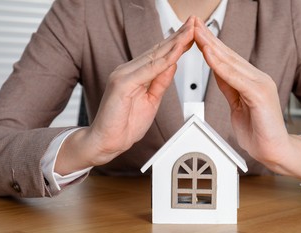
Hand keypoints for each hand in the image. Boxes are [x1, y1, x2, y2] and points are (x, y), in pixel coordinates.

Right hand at [55, 17, 194, 173]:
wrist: (106, 142)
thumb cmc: (125, 124)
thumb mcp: (151, 100)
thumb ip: (160, 82)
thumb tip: (172, 65)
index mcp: (135, 74)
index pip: (159, 55)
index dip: (177, 43)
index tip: (192, 34)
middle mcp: (128, 70)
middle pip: (158, 50)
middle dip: (178, 36)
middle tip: (194, 22)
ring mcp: (123, 75)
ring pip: (154, 56)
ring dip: (174, 43)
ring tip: (190, 31)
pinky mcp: (121, 84)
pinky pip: (147, 71)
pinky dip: (163, 61)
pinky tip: (176, 52)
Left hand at [194, 18, 300, 183]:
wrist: (274, 151)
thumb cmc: (258, 131)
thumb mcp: (238, 105)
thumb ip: (230, 87)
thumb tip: (218, 72)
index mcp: (251, 81)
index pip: (227, 59)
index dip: (211, 45)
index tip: (196, 33)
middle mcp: (257, 78)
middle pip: (228, 55)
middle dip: (209, 39)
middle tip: (194, 23)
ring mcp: (260, 84)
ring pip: (231, 63)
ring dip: (212, 47)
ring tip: (198, 34)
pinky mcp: (260, 94)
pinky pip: (236, 78)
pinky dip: (221, 67)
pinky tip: (210, 56)